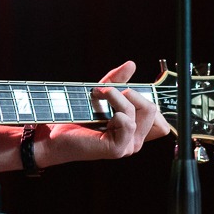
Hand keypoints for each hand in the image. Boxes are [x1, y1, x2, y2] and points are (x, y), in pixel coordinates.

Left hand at [45, 61, 172, 164]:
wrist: (54, 134)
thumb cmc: (77, 116)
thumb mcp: (101, 94)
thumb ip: (117, 80)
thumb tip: (131, 64)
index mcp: (135, 130)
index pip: (159, 115)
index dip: (145, 98)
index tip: (124, 90)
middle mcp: (136, 140)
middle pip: (153, 110)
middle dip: (132, 93)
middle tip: (106, 91)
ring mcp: (128, 146)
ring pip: (143, 112)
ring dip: (118, 97)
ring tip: (99, 95)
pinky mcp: (118, 149)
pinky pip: (128, 123)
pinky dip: (116, 110)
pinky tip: (101, 113)